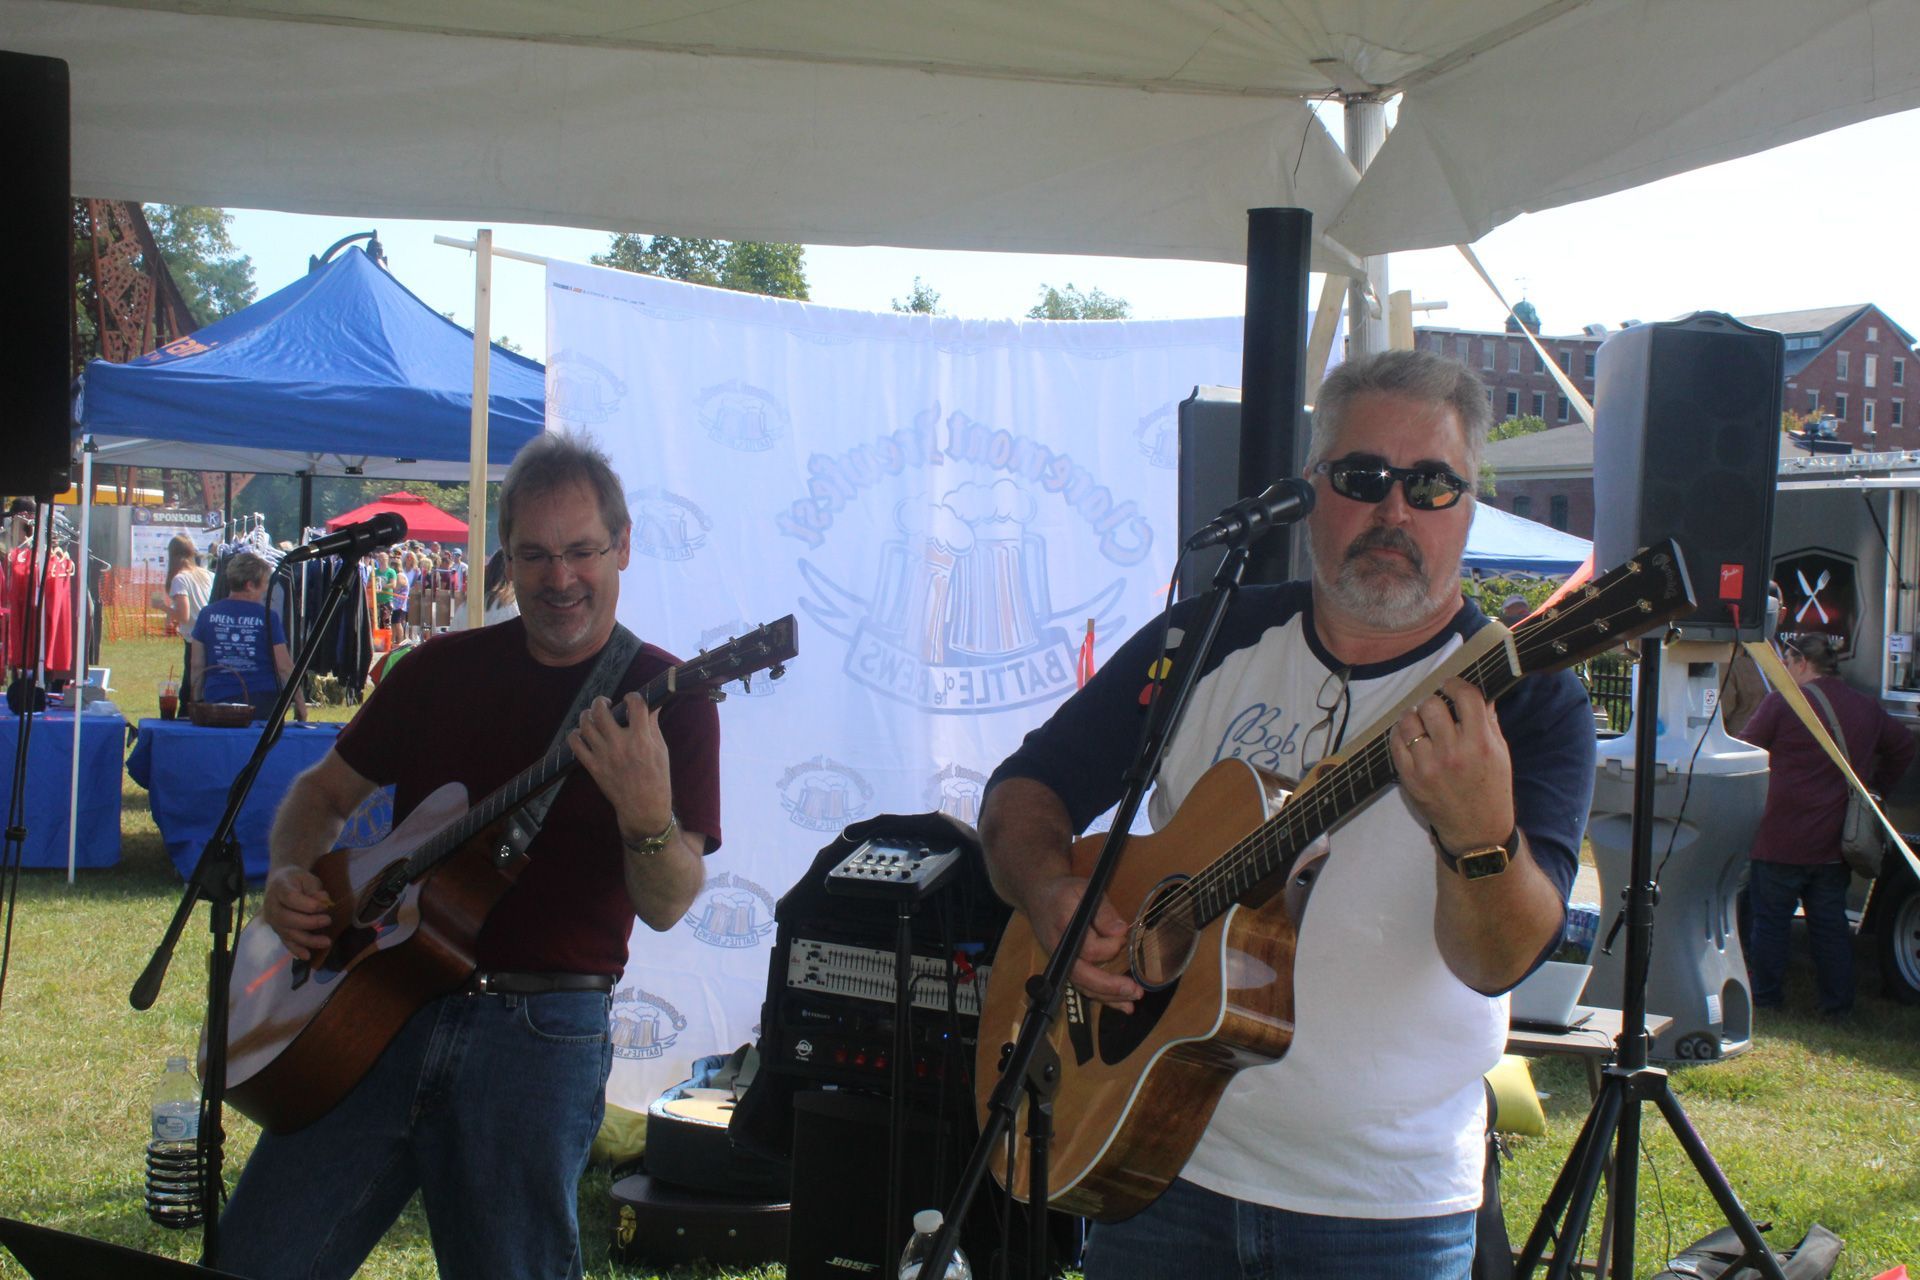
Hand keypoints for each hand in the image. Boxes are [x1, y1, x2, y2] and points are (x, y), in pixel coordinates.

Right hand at [262, 865, 333, 960]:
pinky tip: (307, 956)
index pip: (290, 898)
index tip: (324, 906)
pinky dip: (296, 950)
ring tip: (326, 942)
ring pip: (287, 933)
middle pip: (287, 918)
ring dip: (307, 940)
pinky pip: (285, 941)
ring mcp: (272, 920)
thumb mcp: (307, 878)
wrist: (280, 882)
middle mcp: (271, 906)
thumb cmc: (296, 879)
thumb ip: (315, 889)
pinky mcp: (277, 930)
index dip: (307, 904)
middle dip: (309, 922)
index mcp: (279, 889)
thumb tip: (324, 901)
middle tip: (328, 921)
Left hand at [571, 694, 673, 841]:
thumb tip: (651, 705)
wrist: (643, 808)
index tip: (631, 699)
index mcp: (642, 740)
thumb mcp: (661, 750)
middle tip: (605, 703)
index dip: (632, 696)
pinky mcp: (593, 767)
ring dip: (587, 714)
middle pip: (601, 711)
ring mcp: (604, 756)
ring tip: (592, 715)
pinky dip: (575, 734)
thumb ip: (653, 726)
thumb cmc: (657, 779)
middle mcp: (621, 745)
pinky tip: (582, 733)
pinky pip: (575, 745)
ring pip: (585, 725)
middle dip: (601, 701)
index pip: (635, 705)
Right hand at [1025, 874, 1141, 1012]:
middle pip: (1083, 976)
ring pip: (1083, 986)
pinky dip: (1102, 997)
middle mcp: (1061, 951)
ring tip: (1132, 1003)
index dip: (1109, 947)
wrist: (1038, 897)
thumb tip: (1120, 932)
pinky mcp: (1066, 967)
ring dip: (1109, 998)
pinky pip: (1083, 986)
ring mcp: (1062, 962)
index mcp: (1065, 930)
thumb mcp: (1085, 891)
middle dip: (1110, 987)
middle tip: (1136, 991)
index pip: (1089, 950)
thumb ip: (1103, 911)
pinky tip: (1120, 1004)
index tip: (1122, 937)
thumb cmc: (1064, 892)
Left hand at [1387, 676, 1514, 855]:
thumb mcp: (1500, 753)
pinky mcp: (1410, 778)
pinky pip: (1395, 743)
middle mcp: (1453, 753)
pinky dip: (1400, 733)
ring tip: (1420, 721)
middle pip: (1431, 705)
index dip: (1455, 684)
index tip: (1449, 685)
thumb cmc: (1492, 788)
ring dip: (1414, 716)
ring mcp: (1428, 766)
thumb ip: (1488, 721)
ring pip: (1409, 721)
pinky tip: (1409, 735)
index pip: (1465, 697)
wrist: (1477, 830)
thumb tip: (1477, 693)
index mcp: (1480, 743)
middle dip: (1433, 702)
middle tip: (1435, 709)